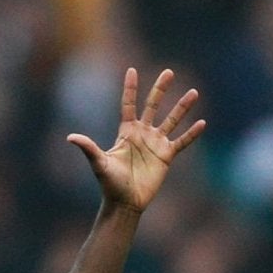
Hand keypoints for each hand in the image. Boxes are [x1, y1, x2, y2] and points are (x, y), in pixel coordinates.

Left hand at [68, 68, 204, 214]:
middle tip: (169, 71)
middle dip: (161, 89)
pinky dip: (191, 134)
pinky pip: (181, 142)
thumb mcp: (99, 163)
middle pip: (153, 105)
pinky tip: (202, 123)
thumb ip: (88, 148)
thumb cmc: (110, 183)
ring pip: (172, 120)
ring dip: (182, 107)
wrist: (125, 202)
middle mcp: (143, 133)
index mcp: (127, 131)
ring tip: (194, 92)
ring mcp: (156, 144)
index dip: (131, 88)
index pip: (129, 104)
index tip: (132, 70)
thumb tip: (71, 137)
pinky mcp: (166, 156)